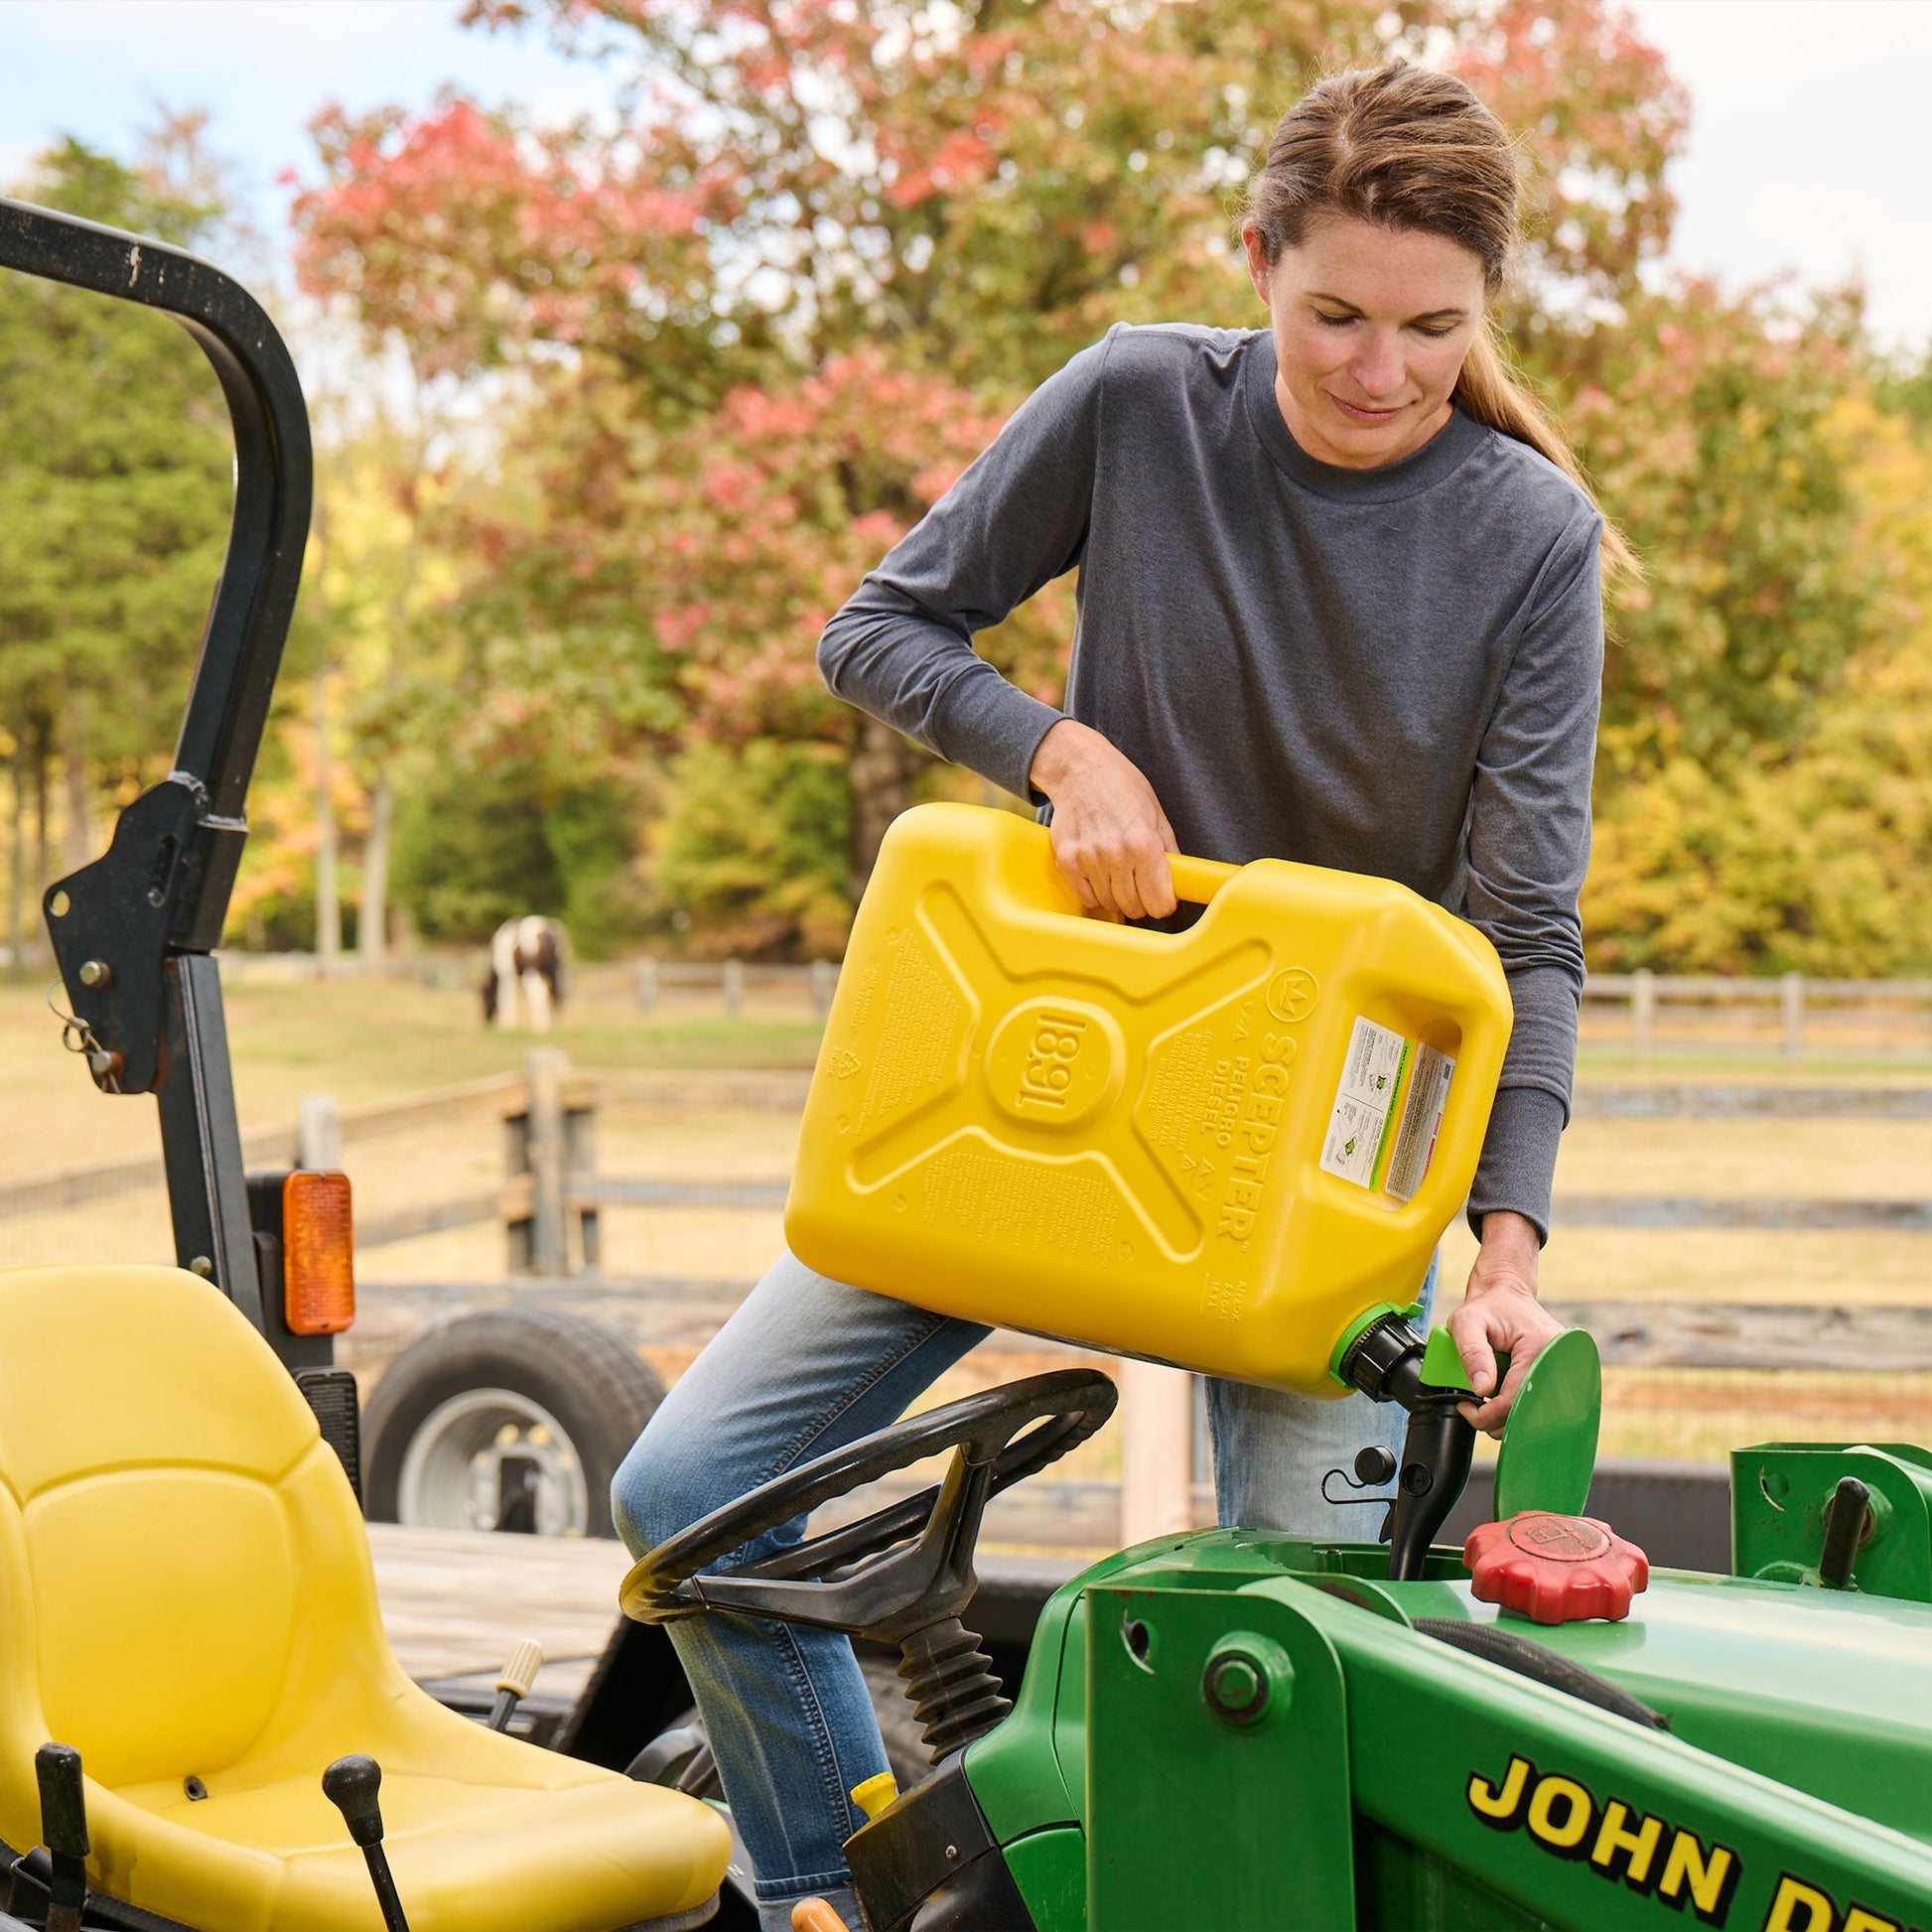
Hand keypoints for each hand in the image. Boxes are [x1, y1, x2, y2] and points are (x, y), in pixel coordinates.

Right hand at [1027, 719, 1178, 921]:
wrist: (1079, 769)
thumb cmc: (1120, 786)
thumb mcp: (1156, 813)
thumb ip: (1169, 850)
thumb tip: (1178, 881)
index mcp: (1143, 843)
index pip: (1159, 903)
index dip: (1163, 904)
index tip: (1161, 898)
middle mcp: (1115, 854)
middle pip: (1134, 908)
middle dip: (1141, 902)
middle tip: (1140, 885)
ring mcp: (1088, 859)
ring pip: (1109, 904)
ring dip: (1117, 897)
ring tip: (1119, 875)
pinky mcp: (1066, 861)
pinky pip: (1085, 897)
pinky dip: (1095, 893)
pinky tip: (1100, 875)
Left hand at [1449, 1210, 1562, 1436]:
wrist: (1506, 1293)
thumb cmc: (1487, 1307)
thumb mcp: (1467, 1322)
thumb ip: (1471, 1352)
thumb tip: (1481, 1389)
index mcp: (1540, 1347)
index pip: (1514, 1400)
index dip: (1487, 1415)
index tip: (1465, 1408)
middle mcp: (1560, 1359)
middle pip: (1527, 1412)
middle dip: (1496, 1419)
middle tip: (1473, 1406)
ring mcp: (1562, 1368)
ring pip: (1534, 1412)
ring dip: (1506, 1414)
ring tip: (1486, 1395)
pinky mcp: (1558, 1374)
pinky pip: (1537, 1402)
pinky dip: (1516, 1405)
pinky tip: (1501, 1393)